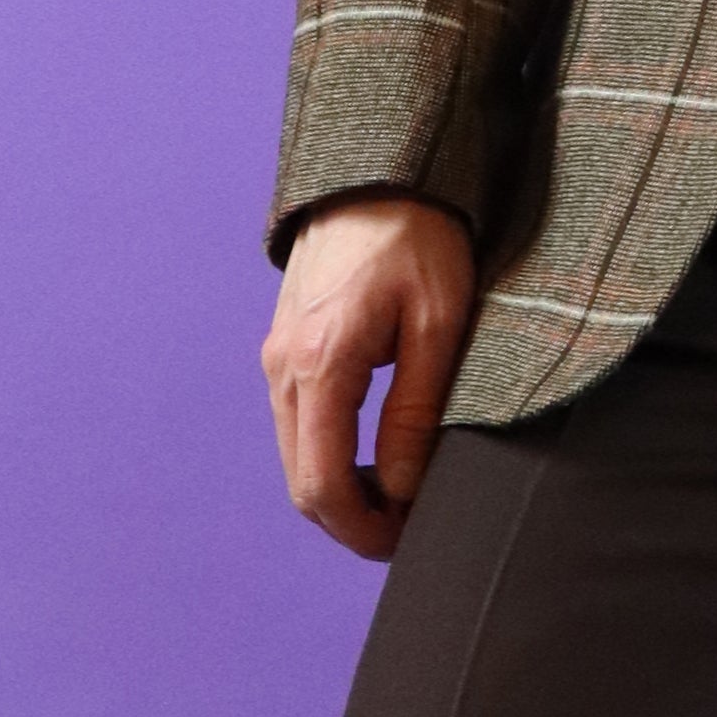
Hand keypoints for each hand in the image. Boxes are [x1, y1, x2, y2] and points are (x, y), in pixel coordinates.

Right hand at [263, 195, 475, 560]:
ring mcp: (277, 357)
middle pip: (302, 482)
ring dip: (341, 491)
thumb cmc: (420, 240)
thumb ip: (416, 413)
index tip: (406, 543)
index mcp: (321, 364)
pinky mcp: (285, 348)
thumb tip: (404, 490)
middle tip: (410, 532)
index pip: (322, 483)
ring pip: (296, 456)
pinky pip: (298, 425)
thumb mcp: (439, 327)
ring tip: (402, 499)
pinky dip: (330, 458)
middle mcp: (283, 367)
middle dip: (351, 521)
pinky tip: (378, 459)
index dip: (362, 530)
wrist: (379, 173)